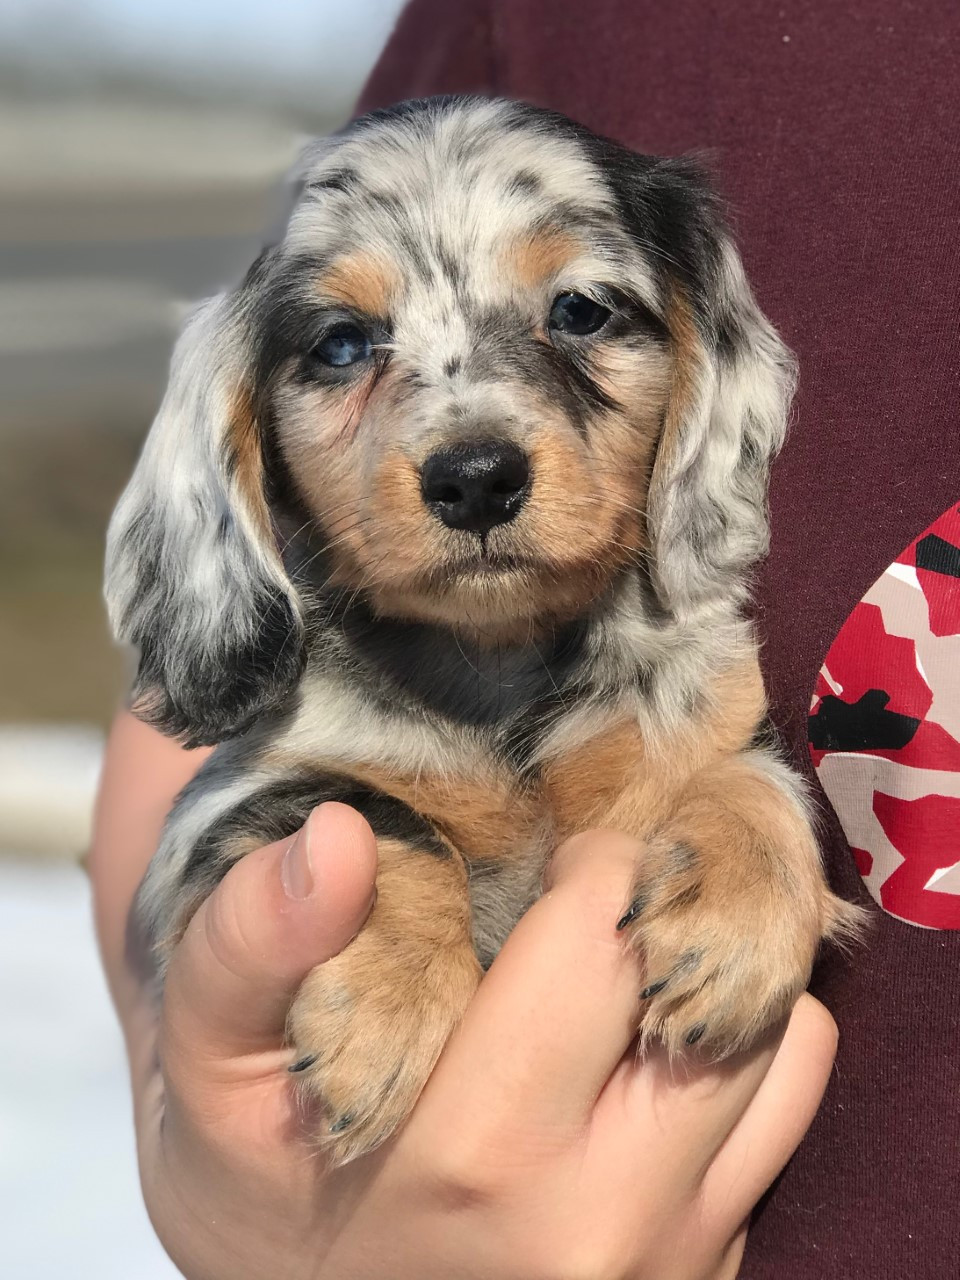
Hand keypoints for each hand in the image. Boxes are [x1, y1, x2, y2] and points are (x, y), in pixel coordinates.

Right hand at [90, 711, 837, 1279]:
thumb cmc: (263, 1168)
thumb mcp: (214, 1060)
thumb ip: (253, 944)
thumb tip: (336, 836)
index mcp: (476, 1158)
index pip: (608, 937)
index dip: (594, 861)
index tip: (558, 856)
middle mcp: (598, 1226)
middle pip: (717, 988)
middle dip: (668, 909)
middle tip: (603, 895)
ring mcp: (668, 1265)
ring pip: (785, 1049)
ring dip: (717, 980)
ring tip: (632, 967)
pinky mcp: (708, 1279)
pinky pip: (781, 1121)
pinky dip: (734, 1057)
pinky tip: (645, 1051)